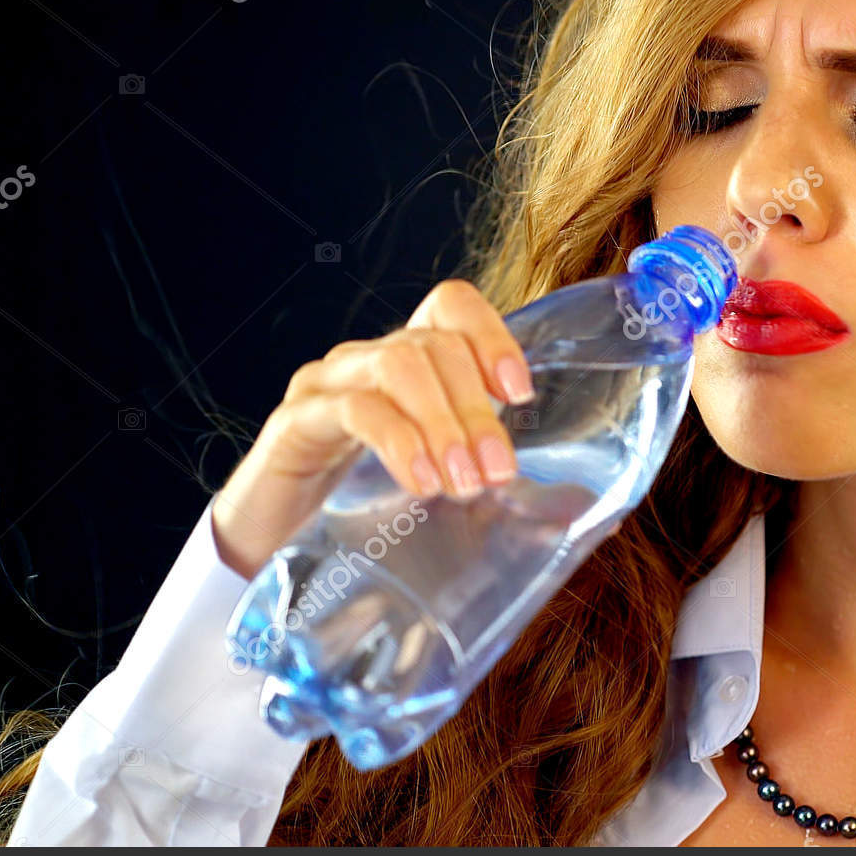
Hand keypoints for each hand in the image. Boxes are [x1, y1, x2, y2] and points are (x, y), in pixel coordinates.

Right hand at [211, 279, 535, 577]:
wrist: (270, 550)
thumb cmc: (362, 512)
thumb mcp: (439, 487)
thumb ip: (497, 483)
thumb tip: (585, 511)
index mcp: (407, 364)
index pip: (450, 306)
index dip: (491, 335)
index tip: (518, 393)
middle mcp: (366, 361)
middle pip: (432, 345)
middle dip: (475, 408)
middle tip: (495, 472)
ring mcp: (325, 386)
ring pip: (397, 366)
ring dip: (442, 423)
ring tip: (460, 482)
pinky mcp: (295, 424)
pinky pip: (352, 408)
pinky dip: (397, 441)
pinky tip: (420, 480)